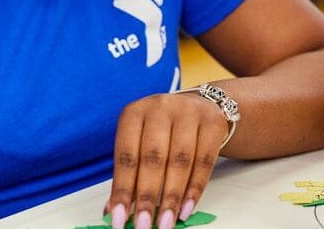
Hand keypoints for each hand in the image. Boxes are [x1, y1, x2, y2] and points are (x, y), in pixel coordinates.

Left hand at [106, 92, 228, 228]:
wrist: (200, 106)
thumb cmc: (163, 130)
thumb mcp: (141, 141)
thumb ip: (130, 174)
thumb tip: (111, 210)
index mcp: (133, 113)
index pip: (126, 155)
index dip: (122, 188)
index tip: (118, 218)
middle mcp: (158, 108)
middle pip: (152, 158)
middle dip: (147, 196)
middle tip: (143, 226)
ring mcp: (187, 113)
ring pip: (179, 161)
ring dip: (171, 197)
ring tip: (165, 223)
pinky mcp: (212, 123)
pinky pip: (204, 162)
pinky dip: (195, 189)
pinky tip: (186, 210)